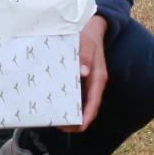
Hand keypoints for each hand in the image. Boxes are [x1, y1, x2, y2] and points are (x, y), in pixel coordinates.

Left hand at [61, 15, 110, 134]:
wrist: (91, 27)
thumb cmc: (88, 35)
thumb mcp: (86, 43)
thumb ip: (84, 56)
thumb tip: (83, 73)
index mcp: (98, 77)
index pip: (94, 101)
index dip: (87, 116)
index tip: (79, 127)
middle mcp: (94, 82)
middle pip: (88, 106)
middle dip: (77, 119)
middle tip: (61, 126)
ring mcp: (88, 81)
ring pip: (81, 101)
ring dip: (71, 111)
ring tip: (56, 120)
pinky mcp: (80, 77)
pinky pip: (75, 92)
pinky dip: (67, 100)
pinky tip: (55, 103)